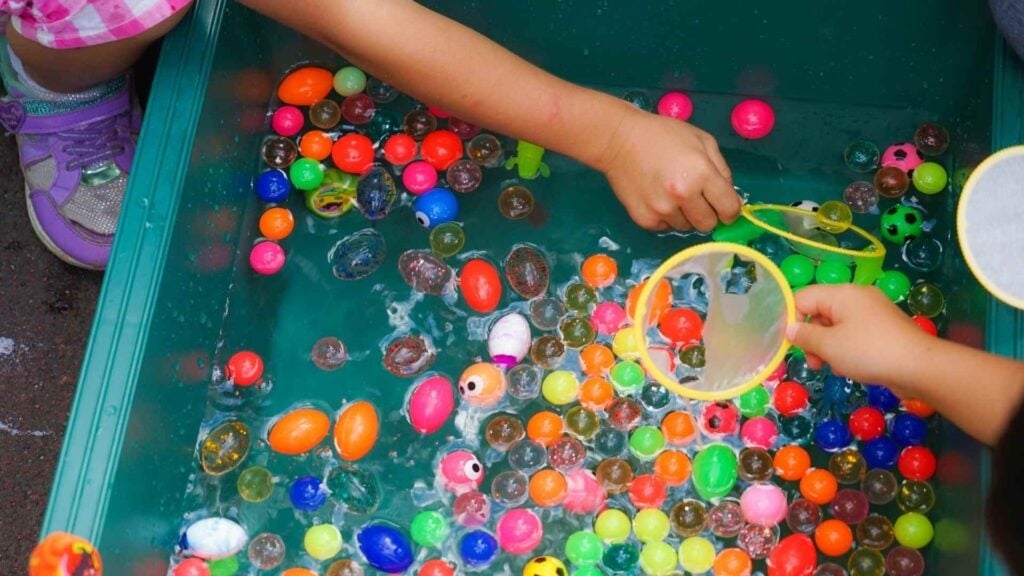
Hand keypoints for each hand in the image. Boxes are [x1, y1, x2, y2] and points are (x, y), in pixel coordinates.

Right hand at [596, 108, 740, 231]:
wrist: (619, 140)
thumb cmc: (663, 135)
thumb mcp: (702, 141)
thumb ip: (722, 170)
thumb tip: (731, 200)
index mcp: (702, 174)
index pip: (729, 209)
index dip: (730, 210)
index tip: (724, 207)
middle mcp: (683, 196)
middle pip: (709, 225)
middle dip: (708, 214)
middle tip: (696, 199)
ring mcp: (662, 210)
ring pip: (686, 227)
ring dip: (685, 215)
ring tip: (671, 193)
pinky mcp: (645, 219)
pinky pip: (666, 227)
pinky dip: (666, 217)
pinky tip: (657, 197)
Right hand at [786, 284, 929, 395]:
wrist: (920, 367)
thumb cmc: (869, 352)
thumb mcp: (829, 346)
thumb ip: (805, 336)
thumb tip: (791, 329)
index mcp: (842, 294)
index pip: (803, 298)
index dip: (791, 319)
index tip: (790, 344)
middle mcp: (857, 297)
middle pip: (820, 312)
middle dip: (811, 337)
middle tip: (813, 361)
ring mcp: (872, 313)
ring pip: (836, 326)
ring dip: (827, 347)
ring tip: (831, 368)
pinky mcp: (883, 329)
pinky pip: (854, 334)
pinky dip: (846, 349)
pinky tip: (849, 367)